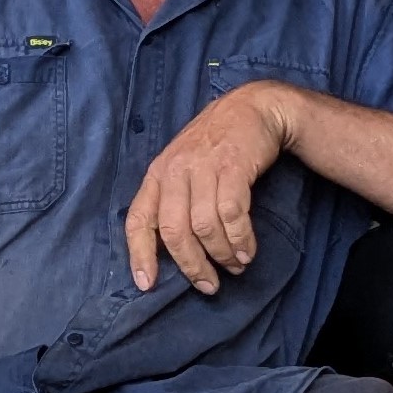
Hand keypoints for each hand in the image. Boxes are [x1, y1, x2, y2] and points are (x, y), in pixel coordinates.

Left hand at [126, 82, 299, 293]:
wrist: (253, 107)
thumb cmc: (218, 143)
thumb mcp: (184, 165)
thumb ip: (175, 199)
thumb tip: (177, 250)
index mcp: (157, 174)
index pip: (139, 219)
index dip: (139, 255)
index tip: (146, 284)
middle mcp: (175, 170)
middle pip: (174, 230)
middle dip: (191, 265)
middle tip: (208, 285)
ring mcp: (203, 166)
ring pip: (204, 225)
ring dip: (221, 254)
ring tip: (235, 266)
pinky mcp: (232, 166)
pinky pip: (232, 213)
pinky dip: (240, 238)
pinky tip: (246, 250)